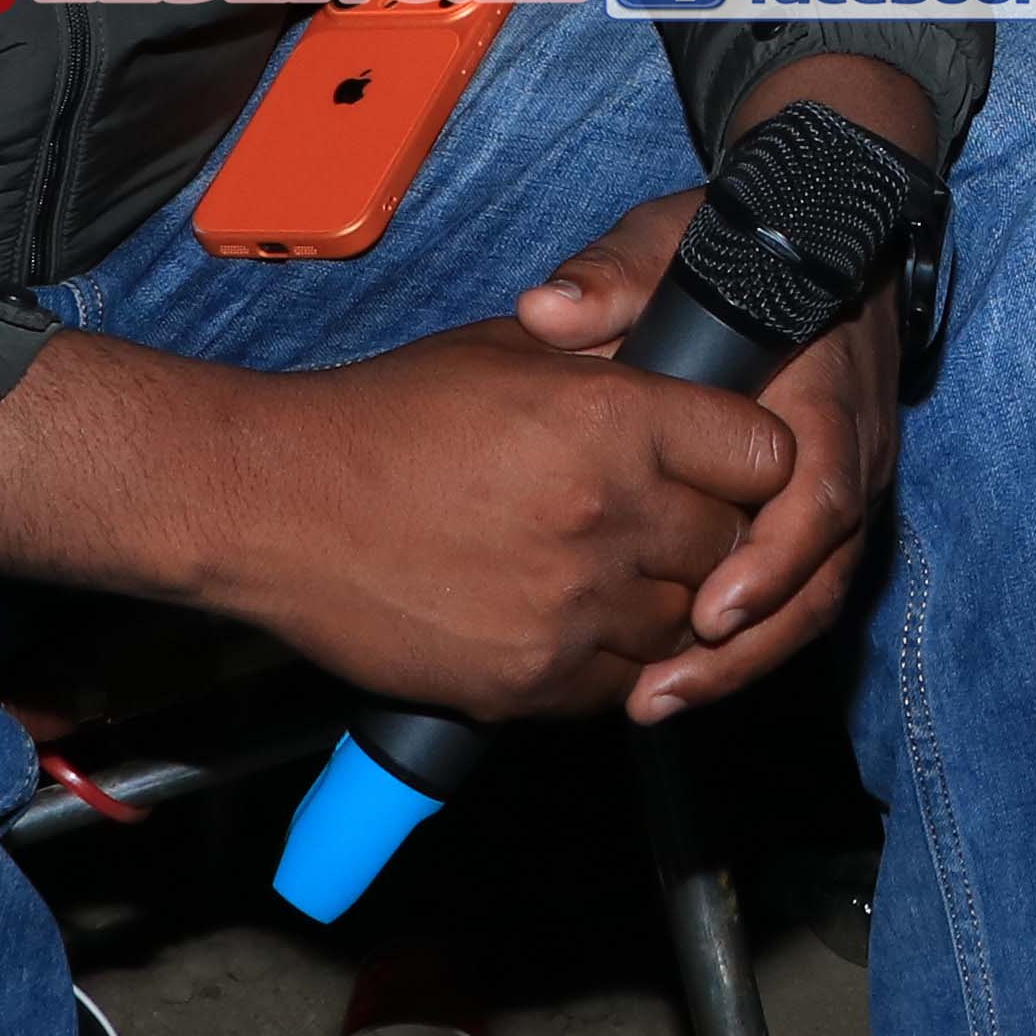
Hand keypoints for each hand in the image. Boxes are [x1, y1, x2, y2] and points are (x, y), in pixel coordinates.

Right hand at [0, 315, 792, 726]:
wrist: (272, 505)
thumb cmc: (384, 416)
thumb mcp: (511, 352)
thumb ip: (610, 364)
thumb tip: (681, 368)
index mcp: (611, 421)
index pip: (763, 454)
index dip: (751, 455)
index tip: (728, 456)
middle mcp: (607, 517)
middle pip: (734, 544)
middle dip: (715, 530)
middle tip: (673, 515)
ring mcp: (572, 610)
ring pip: (688, 622)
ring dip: (670, 600)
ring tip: (618, 568)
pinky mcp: (531, 683)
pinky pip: (624, 682)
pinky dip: (619, 657)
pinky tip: (579, 619)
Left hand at [515, 205, 900, 721]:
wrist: (818, 233)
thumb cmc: (736, 243)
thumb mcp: (674, 237)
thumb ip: (617, 272)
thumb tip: (549, 313)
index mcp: (820, 392)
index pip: (822, 491)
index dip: (773, 560)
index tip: (707, 607)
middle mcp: (849, 450)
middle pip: (824, 572)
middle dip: (752, 643)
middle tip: (664, 687)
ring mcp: (842, 486)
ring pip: (815, 595)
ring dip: (743, 658)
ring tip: (655, 700)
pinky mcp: (817, 512)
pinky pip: (795, 590)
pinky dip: (742, 639)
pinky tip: (669, 673)